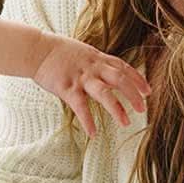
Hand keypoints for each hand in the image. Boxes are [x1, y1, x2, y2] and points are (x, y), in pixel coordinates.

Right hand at [29, 34, 150, 137]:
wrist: (36, 49)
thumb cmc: (55, 51)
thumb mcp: (81, 51)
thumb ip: (94, 61)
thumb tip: (105, 71)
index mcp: (97, 58)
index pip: (123, 67)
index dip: (137, 79)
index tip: (148, 91)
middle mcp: (92, 67)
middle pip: (120, 79)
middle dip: (134, 94)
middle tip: (143, 109)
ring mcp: (80, 77)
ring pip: (104, 93)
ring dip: (117, 108)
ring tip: (126, 123)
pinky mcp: (66, 87)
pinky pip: (80, 106)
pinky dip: (88, 120)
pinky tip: (93, 133)